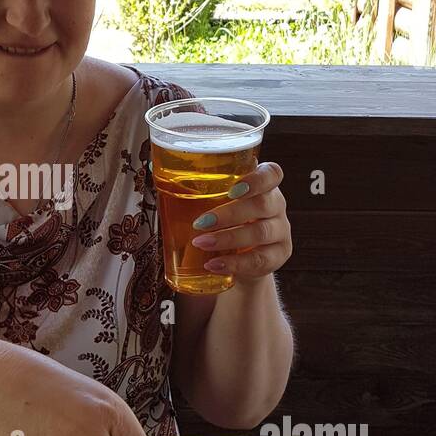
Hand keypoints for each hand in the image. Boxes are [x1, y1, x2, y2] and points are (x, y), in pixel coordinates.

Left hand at [189, 161, 291, 281]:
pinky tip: (214, 265)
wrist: (240, 256)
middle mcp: (276, 205)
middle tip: (200, 222)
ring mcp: (281, 231)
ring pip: (261, 233)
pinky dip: (234, 263)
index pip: (271, 174)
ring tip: (200, 243)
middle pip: (262, 204)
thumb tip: (155, 170)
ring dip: (228, 238)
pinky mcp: (279, 256)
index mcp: (263, 184)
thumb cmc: (223, 220)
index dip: (257, 180)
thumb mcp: (216, 202)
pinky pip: (260, 260)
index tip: (233, 188)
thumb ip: (199, 189)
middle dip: (230, 213)